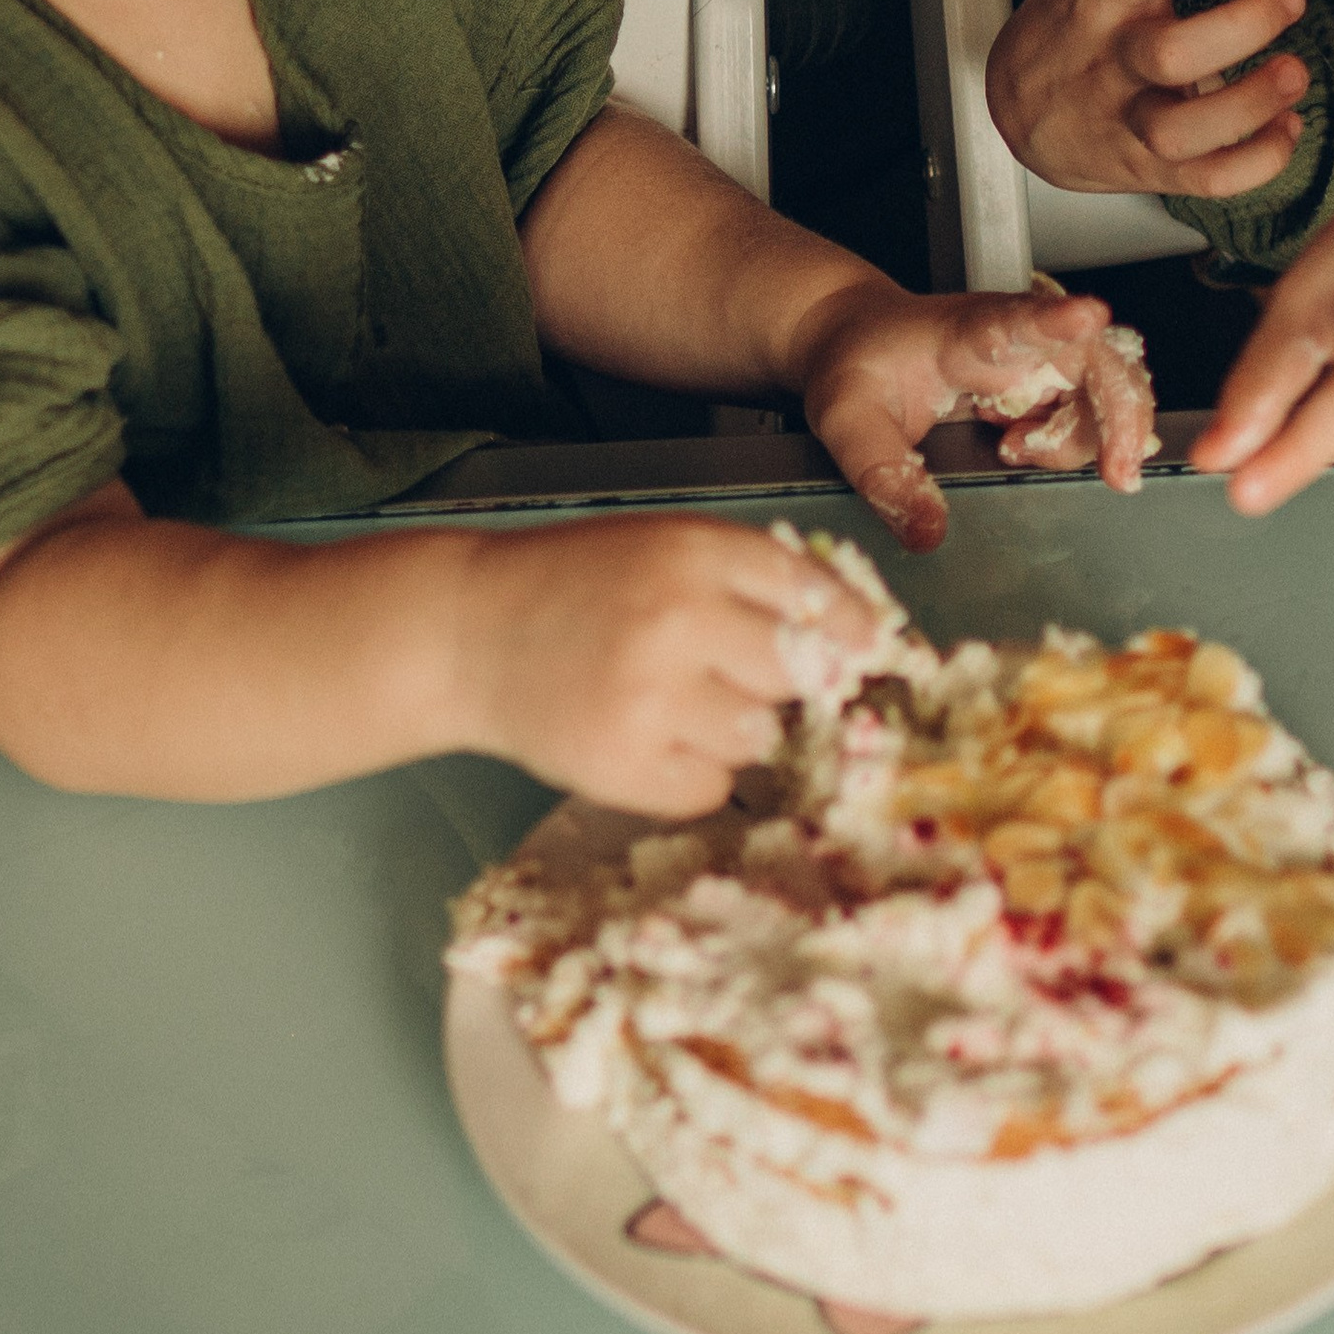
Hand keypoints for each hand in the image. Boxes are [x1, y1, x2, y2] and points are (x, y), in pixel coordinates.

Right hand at [461, 514, 879, 816]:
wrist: (468, 631)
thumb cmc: (577, 584)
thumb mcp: (663, 545)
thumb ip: (748, 576)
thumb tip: (855, 632)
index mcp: (695, 552)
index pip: (813, 593)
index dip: (848, 627)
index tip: (865, 647)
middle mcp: (679, 620)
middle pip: (797, 673)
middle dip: (780, 678)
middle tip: (733, 672)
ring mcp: (650, 698)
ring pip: (758, 737)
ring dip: (735, 729)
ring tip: (675, 702)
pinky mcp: (621, 765)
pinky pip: (710, 788)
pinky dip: (690, 773)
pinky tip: (647, 736)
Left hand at [790, 275, 1157, 550]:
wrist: (855, 337)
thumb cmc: (856, 362)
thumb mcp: (847, 418)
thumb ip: (884, 472)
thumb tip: (928, 532)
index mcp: (965, 333)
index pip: (1017, 321)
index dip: (1056, 321)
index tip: (1087, 317)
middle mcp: (1016, 339)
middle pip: (1094, 356)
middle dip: (1122, 410)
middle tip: (1119, 469)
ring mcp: (1037, 358)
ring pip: (1104, 388)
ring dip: (1093, 435)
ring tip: (1019, 453)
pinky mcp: (1044, 382)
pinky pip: (1093, 410)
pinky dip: (1086, 442)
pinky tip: (1031, 452)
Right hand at [984, 0, 1308, 196]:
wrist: (1020, 110)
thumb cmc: (1077, 26)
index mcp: (1098, 2)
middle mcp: (1111, 66)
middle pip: (1168, 55)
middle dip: (1238, 27)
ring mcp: (1129, 124)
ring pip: (1184, 131)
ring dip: (1249, 105)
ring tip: (1296, 72)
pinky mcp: (1152, 171)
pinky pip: (1206, 182)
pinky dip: (1256, 162)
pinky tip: (1287, 125)